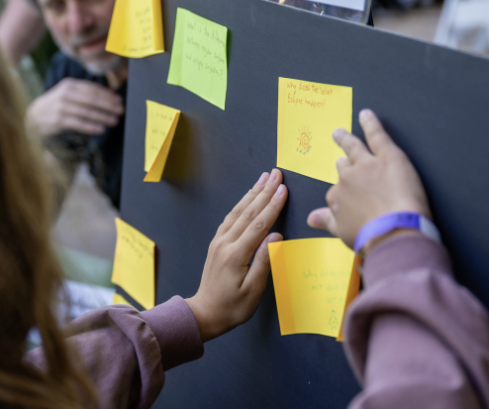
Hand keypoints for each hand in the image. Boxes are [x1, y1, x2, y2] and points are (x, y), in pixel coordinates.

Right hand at [26, 78, 123, 136]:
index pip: (93, 89)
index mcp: (70, 84)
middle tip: (120, 111)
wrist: (35, 115)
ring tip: (114, 121)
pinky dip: (91, 127)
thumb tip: (110, 97)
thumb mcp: (68, 93)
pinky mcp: (58, 120)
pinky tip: (101, 129)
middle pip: (92, 99)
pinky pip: (78, 124)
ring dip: (103, 117)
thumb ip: (85, 93)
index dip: (108, 95)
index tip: (119, 101)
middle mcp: (65, 93)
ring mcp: (61, 107)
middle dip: (108, 105)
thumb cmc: (58, 104)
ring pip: (87, 112)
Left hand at [186, 169, 285, 341]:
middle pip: (248, 212)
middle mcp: (225, 243)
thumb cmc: (233, 307)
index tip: (283, 189)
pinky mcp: (217, 243)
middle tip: (276, 173)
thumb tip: (276, 236)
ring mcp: (219, 241)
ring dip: (252, 192)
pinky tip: (248, 196)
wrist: (205, 313)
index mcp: (236, 255)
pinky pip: (230, 217)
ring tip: (264, 178)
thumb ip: (264, 262)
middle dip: (264, 191)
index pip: (258, 224)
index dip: (272, 205)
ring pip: (238, 211)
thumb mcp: (253, 291)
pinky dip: (242, 203)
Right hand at [307, 109, 430, 251]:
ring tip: (340, 133)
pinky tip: (366, 114)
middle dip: (342, 164)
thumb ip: (327, 221)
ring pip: (354, 148)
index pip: (336, 192)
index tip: (345, 196)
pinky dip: (370, 123)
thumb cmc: (369, 238)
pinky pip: (376, 136)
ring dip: (346, 139)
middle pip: (343, 168)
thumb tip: (311, 219)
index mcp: (337, 197)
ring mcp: (367, 166)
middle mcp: (348, 179)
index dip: (342, 194)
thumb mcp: (342, 232)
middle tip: (341, 159)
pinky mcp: (388, 157)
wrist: (392, 234)